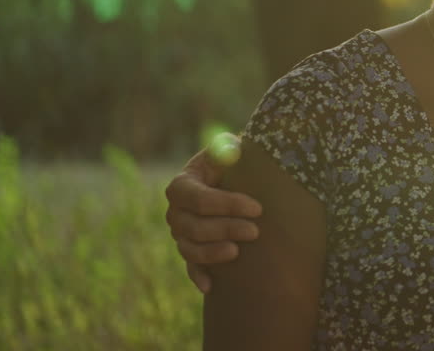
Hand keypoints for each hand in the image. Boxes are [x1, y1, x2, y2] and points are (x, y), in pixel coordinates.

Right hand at [164, 135, 262, 292]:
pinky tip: (211, 287)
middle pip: (194, 226)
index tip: (257, 208)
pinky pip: (189, 267)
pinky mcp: (190, 250)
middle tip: (255, 230)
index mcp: (182, 184)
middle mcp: (176, 211)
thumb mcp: (231, 148)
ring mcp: (180, 234)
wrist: (232, 180)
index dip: (227, 204)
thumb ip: (229, 147)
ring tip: (237, 252)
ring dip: (213, 252)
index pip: (199, 198)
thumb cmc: (233, 162)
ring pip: (190, 248)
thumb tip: (233, 149)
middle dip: (225, 229)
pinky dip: (198, 276)